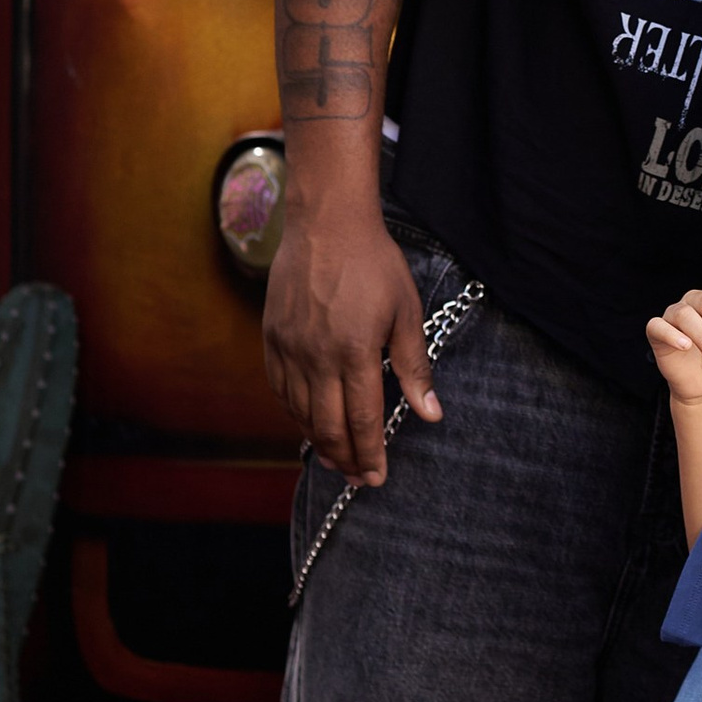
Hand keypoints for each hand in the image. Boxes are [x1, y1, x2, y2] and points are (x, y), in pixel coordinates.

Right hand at [263, 194, 433, 482]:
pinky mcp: (271, 338)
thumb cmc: (374, 264)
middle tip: (360, 478)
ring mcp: (289, 348)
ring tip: (338, 459)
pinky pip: (279, 390)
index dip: (371, 454)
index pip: (363, 420)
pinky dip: (293, 414)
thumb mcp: (407, 313)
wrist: (326, 224)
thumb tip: (430, 414)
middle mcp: (316, 357)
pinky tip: (307, 423)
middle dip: (346, 459)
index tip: (378, 477)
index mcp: (355, 352)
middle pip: (328, 426)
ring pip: (300, 413)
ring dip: (319, 442)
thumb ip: (414, 367)